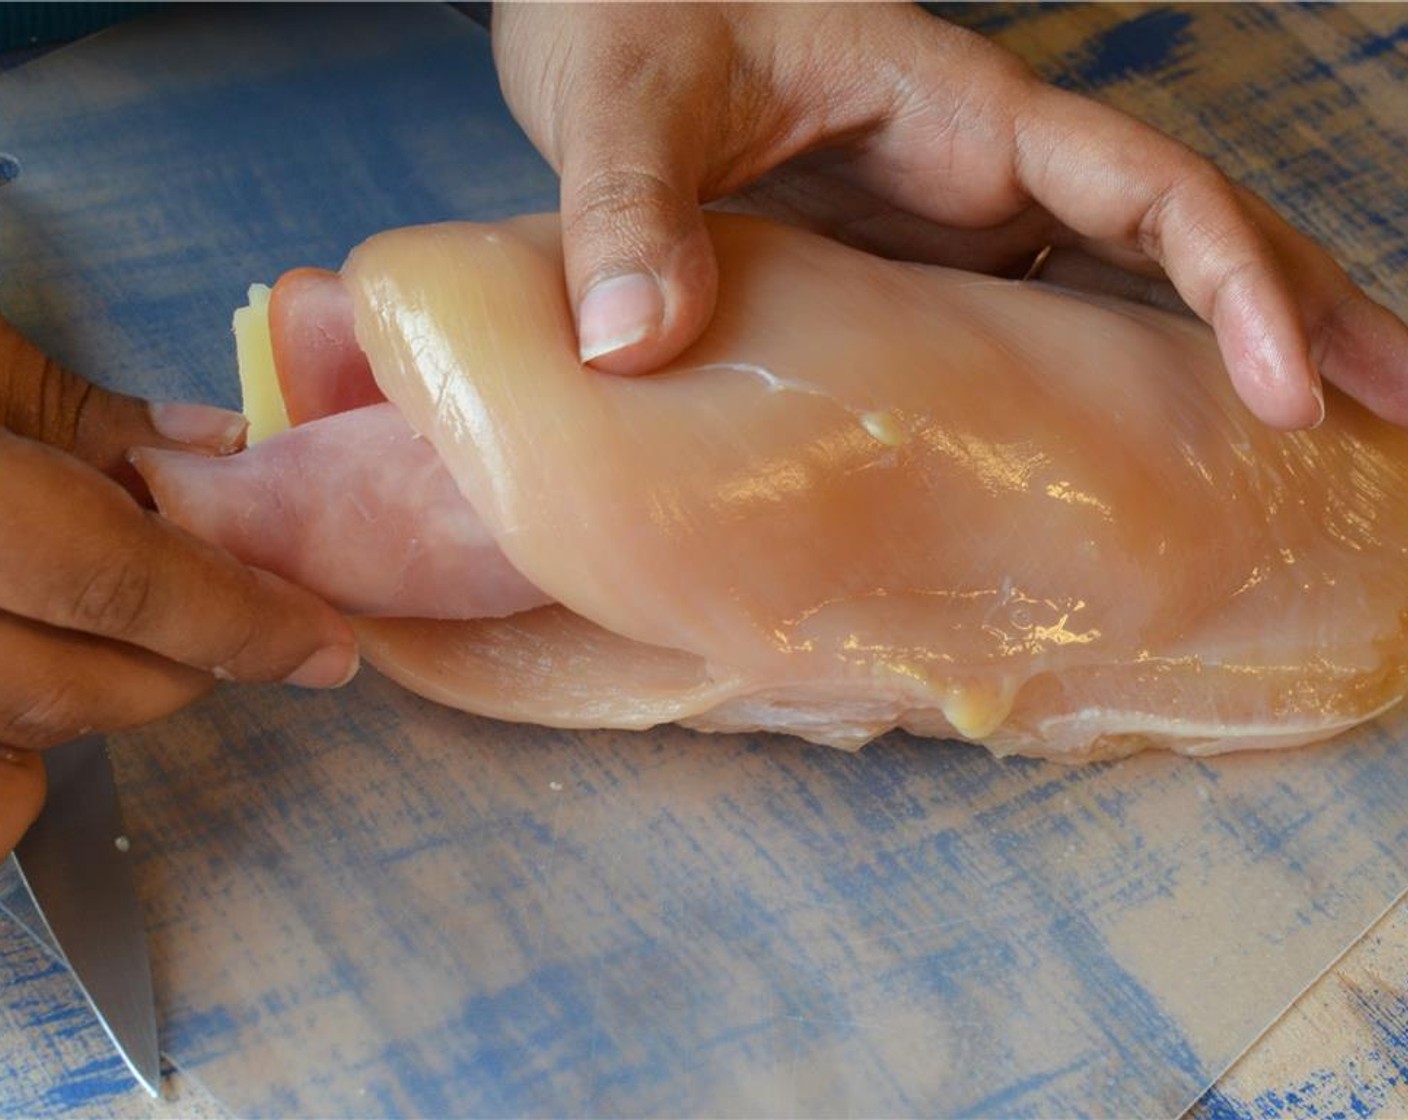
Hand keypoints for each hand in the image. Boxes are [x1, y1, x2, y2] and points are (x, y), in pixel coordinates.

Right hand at [0, 316, 358, 856]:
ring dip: (78, 727)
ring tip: (99, 648)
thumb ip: (74, 411)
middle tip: (223, 620)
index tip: (324, 647)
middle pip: (76, 689)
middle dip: (181, 665)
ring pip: (7, 775)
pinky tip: (11, 702)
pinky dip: (3, 777)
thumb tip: (214, 447)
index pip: (127, 583)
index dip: (245, 621)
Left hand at [493, 3, 1407, 429]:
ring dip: (1229, 361)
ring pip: (1130, 289)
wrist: (610, 19)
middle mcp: (983, 173)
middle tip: (1401, 418)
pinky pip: (1042, 333)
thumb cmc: (631, 26)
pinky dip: (1110, 391)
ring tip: (1319, 456)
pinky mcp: (918, 275)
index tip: (1288, 388)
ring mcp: (960, 225)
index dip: (1236, 281)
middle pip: (1187, 241)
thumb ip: (631, 209)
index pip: (1147, 190)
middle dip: (1304, 319)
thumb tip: (631, 347)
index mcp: (959, 114)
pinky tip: (1140, 467)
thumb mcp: (625, 104)